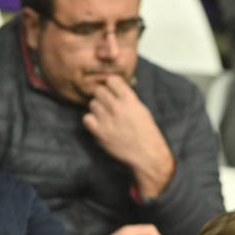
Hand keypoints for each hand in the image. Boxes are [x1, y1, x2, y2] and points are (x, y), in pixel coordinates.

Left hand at [81, 75, 176, 198]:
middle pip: (99, 91)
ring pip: (92, 104)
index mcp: (130, 100)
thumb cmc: (147, 133)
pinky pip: (86, 118)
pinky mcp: (100, 132)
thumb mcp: (142, 109)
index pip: (111, 80)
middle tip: (108, 106)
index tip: (113, 92)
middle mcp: (117, 107)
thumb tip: (114, 89)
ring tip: (106, 118)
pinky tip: (100, 125)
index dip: (111, 85)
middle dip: (103, 97)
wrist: (147, 155)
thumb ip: (127, 98)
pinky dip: (91, 121)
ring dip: (98, 109)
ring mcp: (107, 120)